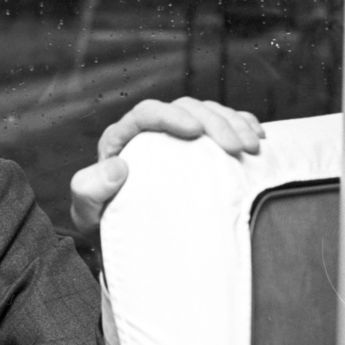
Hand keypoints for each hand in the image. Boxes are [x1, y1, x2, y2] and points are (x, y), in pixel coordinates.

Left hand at [70, 97, 264, 240]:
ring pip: (208, 111)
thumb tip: (118, 167)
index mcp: (121, 139)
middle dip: (215, 122)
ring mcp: (175, 135)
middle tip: (237, 148)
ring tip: (253, 147)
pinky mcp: (197, 145)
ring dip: (234, 123)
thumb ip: (89, 190)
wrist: (125, 236)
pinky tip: (258, 139)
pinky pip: (224, 123)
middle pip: (185, 107)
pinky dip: (243, 125)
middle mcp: (149, 131)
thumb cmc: (103, 224)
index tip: (195, 131)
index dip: (171, 115)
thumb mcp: (87, 213)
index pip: (146, 113)